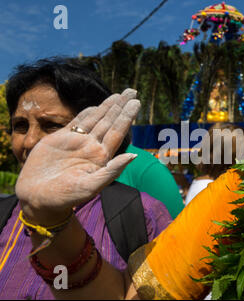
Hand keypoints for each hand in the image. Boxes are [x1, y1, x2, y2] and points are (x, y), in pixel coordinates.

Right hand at [15, 88, 140, 223]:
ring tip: (120, 94)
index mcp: (102, 157)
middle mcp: (92, 147)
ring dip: (107, 106)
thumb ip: (112, 170)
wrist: (38, 197)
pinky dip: (87, 113)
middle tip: (133, 91)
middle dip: (121, 106)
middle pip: (110, 122)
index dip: (127, 117)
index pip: (118, 132)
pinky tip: (97, 106)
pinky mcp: (61, 139)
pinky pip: (77, 123)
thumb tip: (133, 156)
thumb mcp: (91, 186)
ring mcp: (77, 142)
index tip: (136, 103)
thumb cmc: (66, 197)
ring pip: (96, 119)